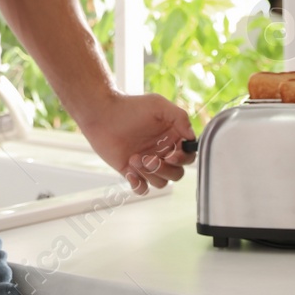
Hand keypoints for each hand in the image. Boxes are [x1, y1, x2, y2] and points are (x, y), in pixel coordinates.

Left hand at [75, 91, 195, 194]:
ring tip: (134, 159)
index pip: (188, 156)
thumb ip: (180, 117)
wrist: (103, 114)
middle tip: (147, 158)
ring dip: (149, 174)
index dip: (182, 159)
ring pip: (161, 183)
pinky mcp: (131, 171)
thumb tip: (191, 137)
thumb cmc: (130, 107)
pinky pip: (142, 189)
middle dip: (164, 169)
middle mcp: (162, 152)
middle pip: (177, 174)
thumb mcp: (159, 105)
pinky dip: (138, 185)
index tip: (171, 155)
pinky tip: (129, 171)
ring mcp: (147, 163)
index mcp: (172, 137)